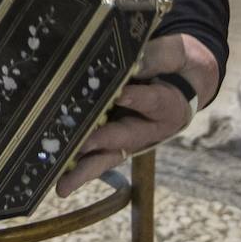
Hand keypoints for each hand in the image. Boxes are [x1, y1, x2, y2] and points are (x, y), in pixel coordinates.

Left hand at [55, 32, 218, 196]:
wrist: (184, 83)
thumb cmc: (176, 64)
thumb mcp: (174, 54)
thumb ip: (156, 56)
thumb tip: (131, 60)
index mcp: (168, 105)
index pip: (151, 101)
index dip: (135, 98)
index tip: (120, 94)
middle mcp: (149, 129)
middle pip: (124, 140)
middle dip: (100, 144)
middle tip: (82, 147)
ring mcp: (131, 138)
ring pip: (108, 156)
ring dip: (83, 170)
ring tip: (62, 187)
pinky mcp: (116, 141)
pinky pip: (98, 155)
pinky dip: (77, 166)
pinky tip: (56, 177)